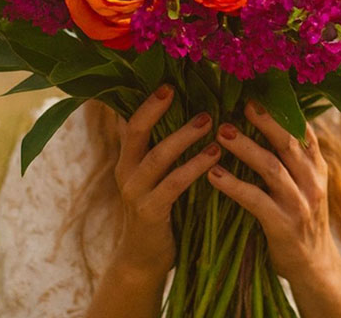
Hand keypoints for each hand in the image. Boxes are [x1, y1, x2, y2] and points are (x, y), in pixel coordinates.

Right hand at [110, 84, 220, 277]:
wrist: (144, 260)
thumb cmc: (160, 211)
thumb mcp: (156, 177)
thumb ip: (164, 150)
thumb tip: (191, 113)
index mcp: (128, 159)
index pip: (132, 121)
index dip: (148, 100)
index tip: (168, 81)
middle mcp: (126, 171)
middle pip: (136, 131)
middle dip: (157, 108)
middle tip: (182, 90)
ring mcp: (135, 192)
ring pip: (158, 156)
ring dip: (184, 136)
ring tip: (210, 122)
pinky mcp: (149, 212)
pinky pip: (173, 184)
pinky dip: (194, 167)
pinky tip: (214, 157)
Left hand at [207, 101, 340, 317]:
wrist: (316, 269)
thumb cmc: (301, 221)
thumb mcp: (306, 185)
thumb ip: (291, 159)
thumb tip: (268, 122)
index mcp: (317, 167)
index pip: (303, 130)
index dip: (283, 109)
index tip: (259, 89)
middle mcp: (312, 181)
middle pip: (287, 142)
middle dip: (264, 120)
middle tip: (240, 103)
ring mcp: (300, 204)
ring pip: (271, 167)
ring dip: (245, 147)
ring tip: (220, 133)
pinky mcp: (283, 225)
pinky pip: (256, 200)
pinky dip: (234, 185)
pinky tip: (213, 174)